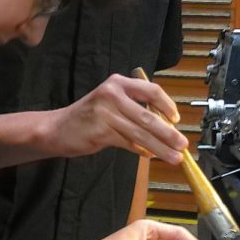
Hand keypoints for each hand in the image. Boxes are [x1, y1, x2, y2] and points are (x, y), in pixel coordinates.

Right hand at [43, 73, 185, 164]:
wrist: (57, 128)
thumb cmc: (89, 116)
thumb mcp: (111, 102)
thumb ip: (135, 108)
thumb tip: (166, 124)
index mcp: (118, 83)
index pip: (151, 90)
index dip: (168, 105)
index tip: (177, 120)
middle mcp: (112, 94)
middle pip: (148, 115)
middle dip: (168, 133)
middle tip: (182, 144)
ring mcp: (106, 113)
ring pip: (140, 133)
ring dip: (160, 147)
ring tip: (174, 157)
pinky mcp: (101, 131)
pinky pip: (128, 143)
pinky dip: (141, 151)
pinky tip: (150, 156)